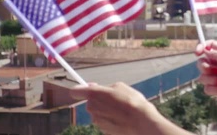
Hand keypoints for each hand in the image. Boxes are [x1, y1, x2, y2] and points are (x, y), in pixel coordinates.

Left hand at [70, 82, 191, 134]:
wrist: (141, 121)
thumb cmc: (131, 101)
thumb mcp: (120, 86)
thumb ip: (105, 87)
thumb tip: (95, 88)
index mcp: (94, 94)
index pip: (76, 91)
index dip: (81, 89)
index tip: (87, 88)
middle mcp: (92, 108)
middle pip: (91, 102)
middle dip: (100, 100)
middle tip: (114, 98)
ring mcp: (96, 120)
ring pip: (98, 112)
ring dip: (106, 110)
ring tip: (121, 108)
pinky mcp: (102, 130)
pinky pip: (105, 121)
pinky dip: (111, 119)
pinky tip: (122, 117)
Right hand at [195, 40, 216, 109]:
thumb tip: (205, 50)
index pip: (209, 45)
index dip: (201, 47)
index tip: (197, 53)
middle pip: (202, 62)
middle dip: (205, 67)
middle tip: (215, 71)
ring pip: (202, 77)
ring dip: (213, 80)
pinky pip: (207, 89)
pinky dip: (215, 90)